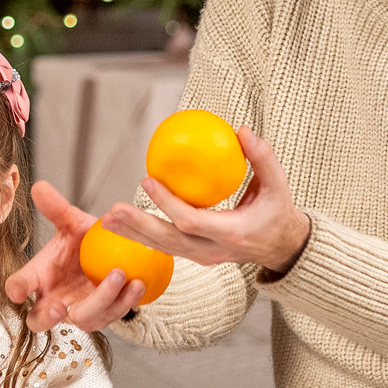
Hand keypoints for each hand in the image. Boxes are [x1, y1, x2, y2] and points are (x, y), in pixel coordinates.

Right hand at [4, 181, 146, 332]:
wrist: (109, 253)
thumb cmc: (82, 241)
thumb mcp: (71, 223)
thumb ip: (56, 208)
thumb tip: (39, 186)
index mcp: (38, 277)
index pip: (19, 284)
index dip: (15, 289)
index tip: (17, 291)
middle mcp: (53, 299)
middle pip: (39, 319)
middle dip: (48, 316)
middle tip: (60, 307)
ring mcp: (77, 311)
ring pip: (83, 318)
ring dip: (101, 300)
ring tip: (118, 275)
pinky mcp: (103, 315)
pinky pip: (112, 316)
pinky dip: (125, 301)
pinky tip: (137, 284)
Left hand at [103, 126, 309, 272]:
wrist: (282, 247)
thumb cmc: (278, 211)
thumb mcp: (278, 185)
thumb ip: (263, 158)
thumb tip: (242, 130)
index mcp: (231, 234)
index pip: (191, 221)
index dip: (167, 204)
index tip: (147, 181)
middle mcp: (213, 252)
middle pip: (168, 241)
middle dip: (138, 226)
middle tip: (113, 210)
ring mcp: (202, 258)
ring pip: (162, 249)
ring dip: (132, 234)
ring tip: (105, 219)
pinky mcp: (195, 257)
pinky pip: (165, 247)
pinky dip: (141, 236)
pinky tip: (121, 225)